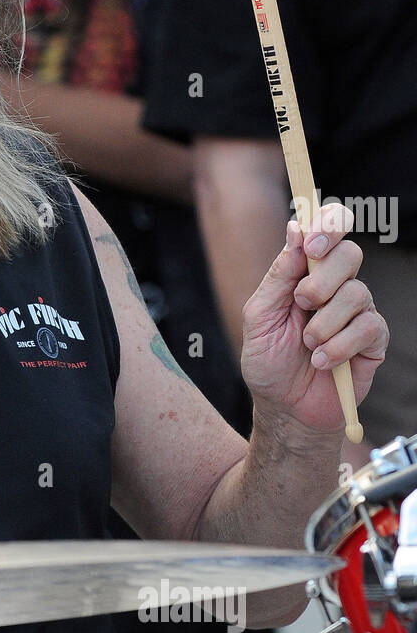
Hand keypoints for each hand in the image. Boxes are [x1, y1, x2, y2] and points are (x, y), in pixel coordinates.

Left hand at [240, 205, 387, 434]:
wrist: (284, 407)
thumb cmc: (269, 362)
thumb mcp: (259, 317)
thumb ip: (278, 275)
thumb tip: (295, 229)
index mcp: (306, 274)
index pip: (328, 232)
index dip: (327, 225)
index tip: (312, 243)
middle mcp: (335, 287)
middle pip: (349, 254)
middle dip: (322, 279)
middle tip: (302, 303)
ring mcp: (357, 311)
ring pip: (356, 293)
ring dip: (324, 324)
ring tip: (308, 347)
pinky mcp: (373, 339)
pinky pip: (368, 327)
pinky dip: (341, 346)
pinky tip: (324, 362)